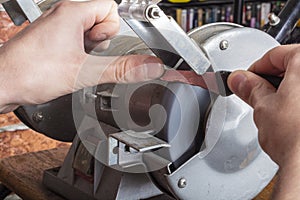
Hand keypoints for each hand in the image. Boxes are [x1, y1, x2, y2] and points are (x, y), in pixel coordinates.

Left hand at [0, 0, 163, 112]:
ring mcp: (57, 28)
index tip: (103, 46)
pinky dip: (80, 55)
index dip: (113, 30)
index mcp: (73, 13)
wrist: (1, 85)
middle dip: (101, 43)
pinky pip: (78, 42)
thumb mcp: (84, 72)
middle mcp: (64, 16)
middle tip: (86, 57)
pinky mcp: (53, 40)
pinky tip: (69, 66)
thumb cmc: (29, 73)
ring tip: (76, 63)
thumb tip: (150, 66)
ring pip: (91, 34)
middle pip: (103, 22)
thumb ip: (121, 69)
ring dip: (91, 51)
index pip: (112, 9)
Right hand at [228, 44, 299, 198]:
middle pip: (291, 68)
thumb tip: (240, 80)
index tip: (246, 79)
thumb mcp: (263, 107)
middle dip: (271, 81)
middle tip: (257, 94)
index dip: (255, 68)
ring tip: (274, 110)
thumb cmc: (297, 137)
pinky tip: (291, 118)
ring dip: (286, 93)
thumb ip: (250, 88)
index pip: (275, 54)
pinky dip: (298, 104)